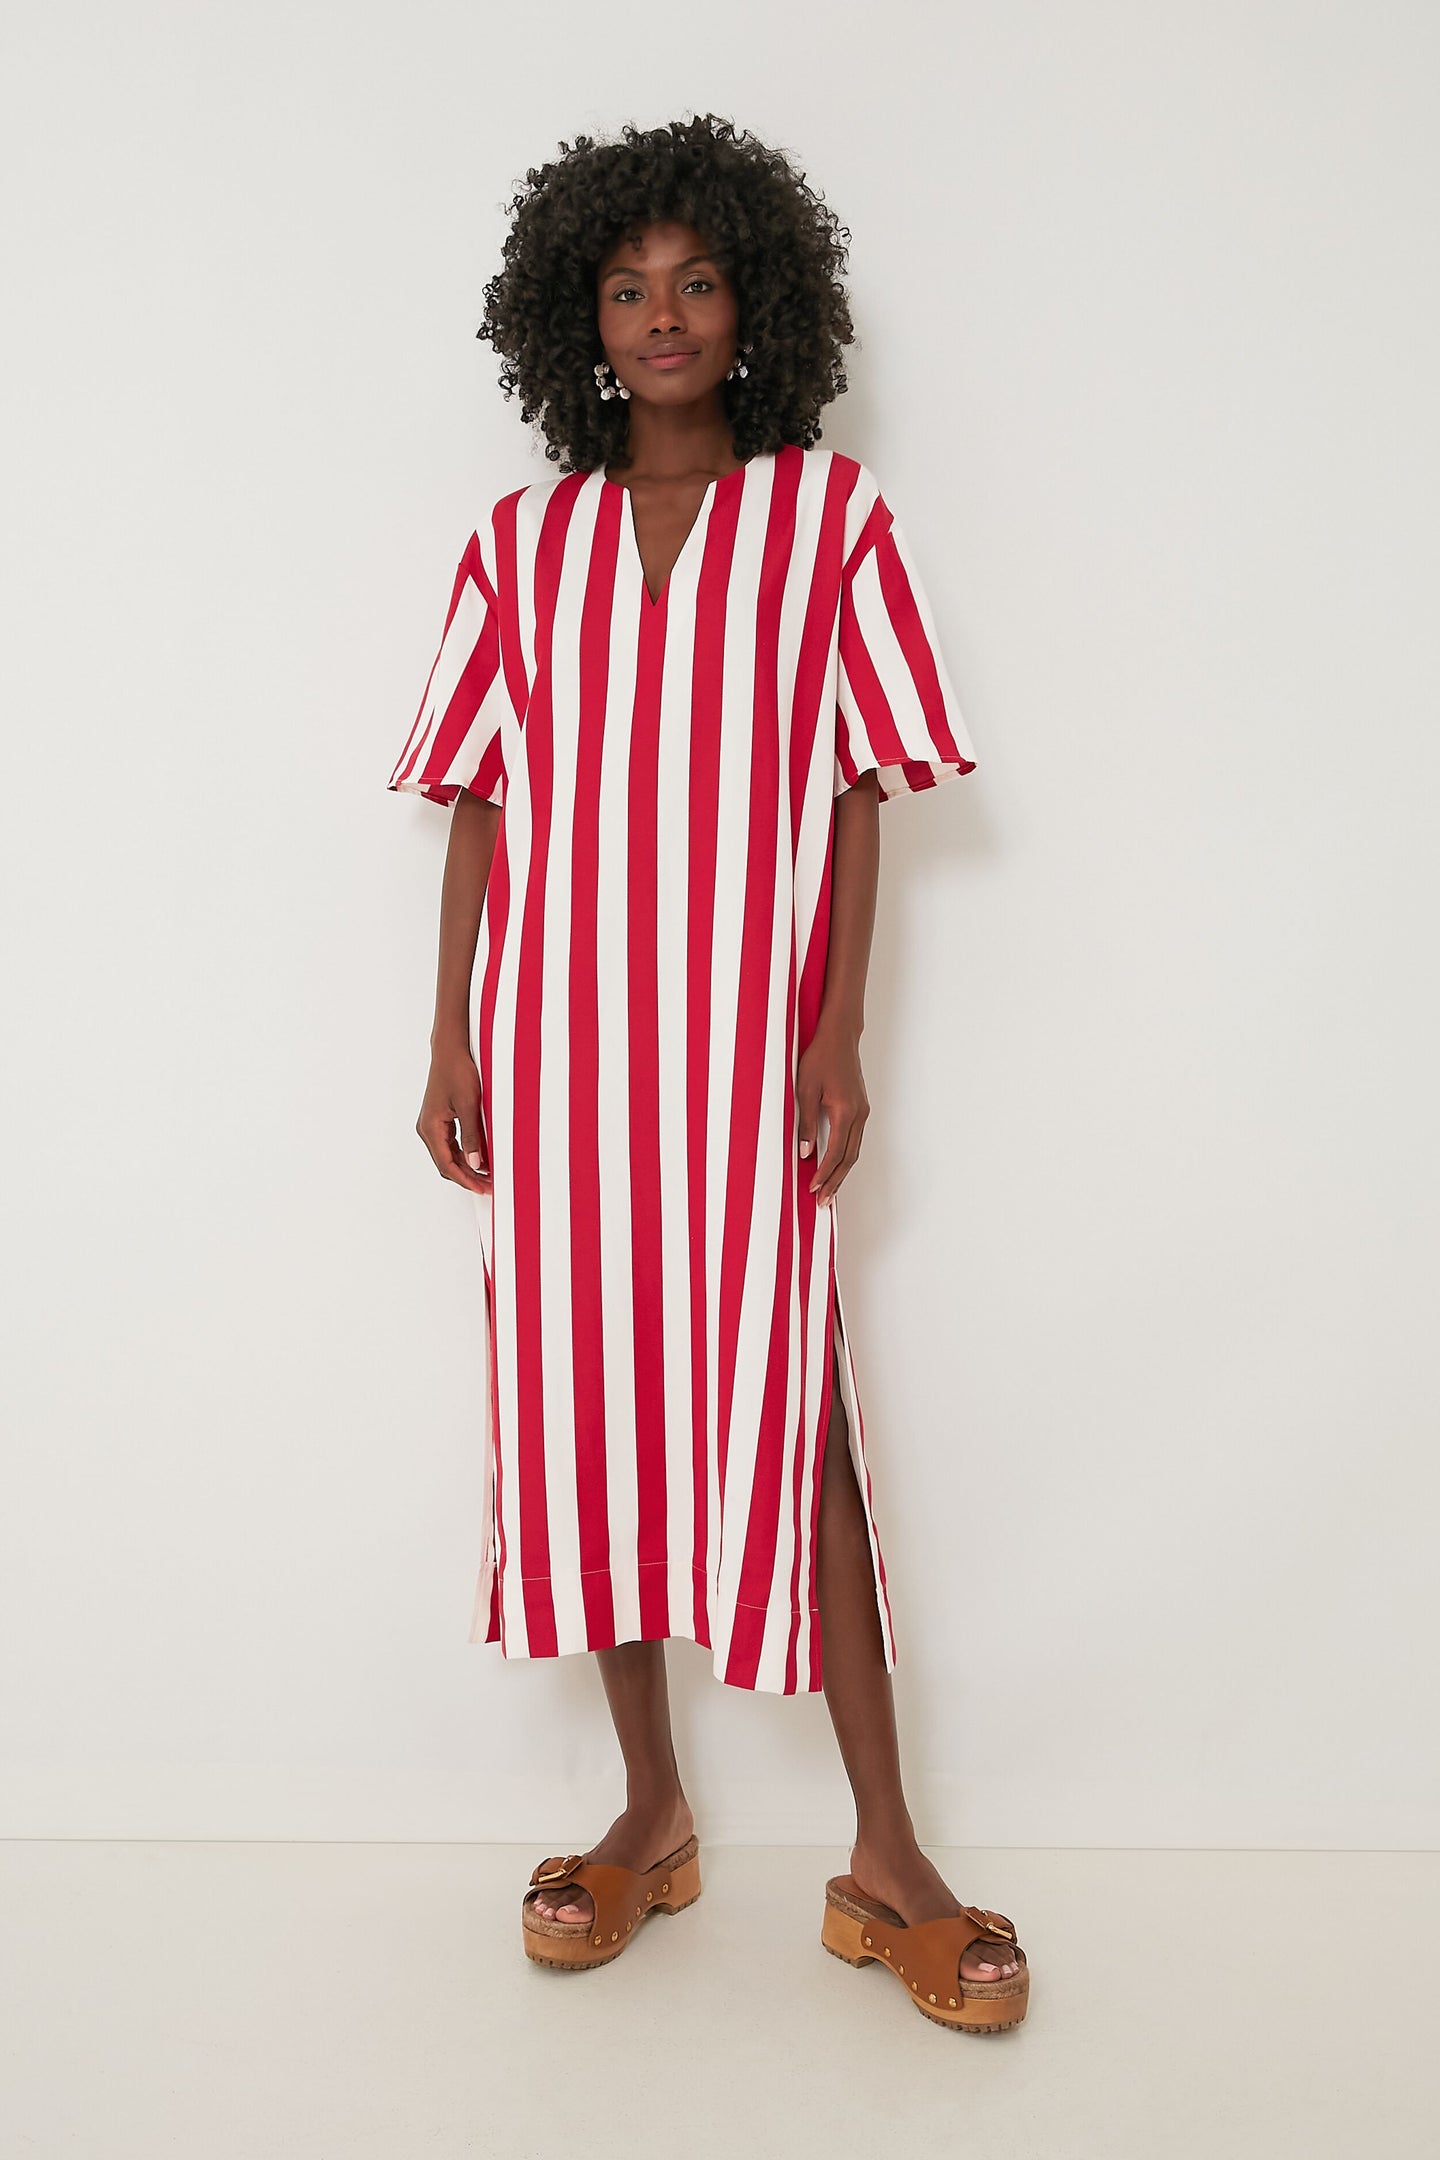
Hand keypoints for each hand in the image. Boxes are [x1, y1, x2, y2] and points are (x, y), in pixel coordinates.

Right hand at [416, 1044, 491, 1193]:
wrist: (450, 1050)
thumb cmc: (458, 1072)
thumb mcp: (469, 1106)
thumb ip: (472, 1136)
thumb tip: (476, 1163)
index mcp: (430, 1127)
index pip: (446, 1165)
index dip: (466, 1179)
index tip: (482, 1187)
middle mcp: (427, 1128)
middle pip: (445, 1163)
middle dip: (467, 1176)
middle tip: (489, 1184)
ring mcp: (431, 1124)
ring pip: (448, 1155)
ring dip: (466, 1166)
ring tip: (488, 1174)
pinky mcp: (439, 1119)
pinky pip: (450, 1144)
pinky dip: (464, 1153)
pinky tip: (480, 1157)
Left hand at [796, 1020, 868, 1205]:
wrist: (839, 1036)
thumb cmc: (820, 1057)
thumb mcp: (805, 1089)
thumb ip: (806, 1123)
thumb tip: (806, 1152)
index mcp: (845, 1111)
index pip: (835, 1152)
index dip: (824, 1174)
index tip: (813, 1188)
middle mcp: (859, 1114)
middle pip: (849, 1158)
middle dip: (835, 1182)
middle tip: (823, 1202)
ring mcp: (862, 1111)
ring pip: (854, 1151)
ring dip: (841, 1172)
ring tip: (829, 1191)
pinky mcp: (860, 1108)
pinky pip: (854, 1140)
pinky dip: (845, 1157)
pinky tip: (835, 1165)